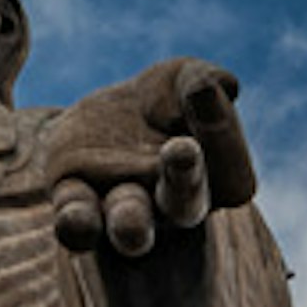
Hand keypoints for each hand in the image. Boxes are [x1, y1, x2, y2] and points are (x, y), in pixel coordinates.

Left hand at [29, 56, 253, 263]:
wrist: (100, 121)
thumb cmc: (160, 103)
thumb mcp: (182, 79)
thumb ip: (204, 79)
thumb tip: (223, 85)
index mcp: (215, 181)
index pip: (231, 169)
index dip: (220, 129)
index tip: (203, 88)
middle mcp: (171, 204)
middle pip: (185, 205)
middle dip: (185, 181)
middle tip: (182, 151)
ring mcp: (122, 208)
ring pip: (130, 225)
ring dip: (130, 225)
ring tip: (131, 227)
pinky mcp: (76, 200)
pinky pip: (80, 221)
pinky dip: (78, 221)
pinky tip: (74, 220)